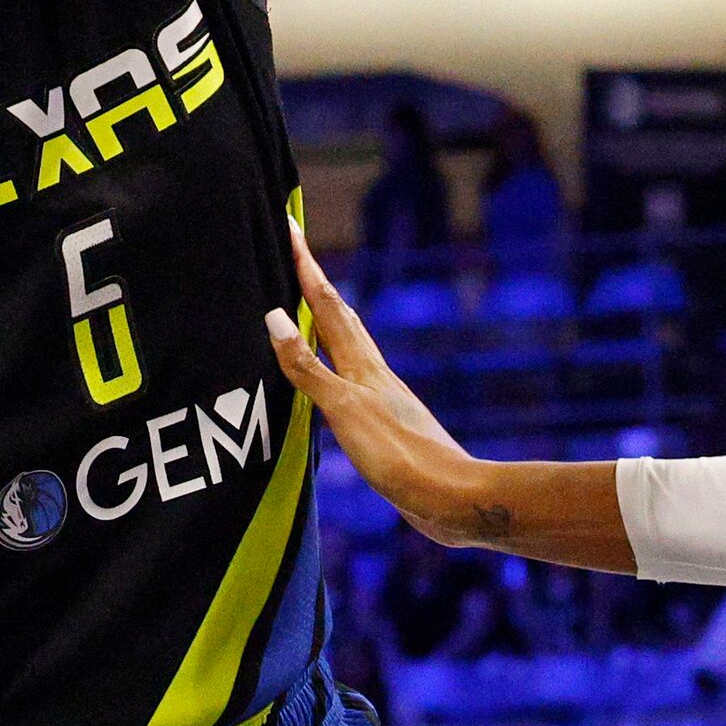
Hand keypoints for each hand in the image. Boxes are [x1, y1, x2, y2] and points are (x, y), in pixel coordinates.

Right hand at [267, 229, 493, 549]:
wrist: (451, 499)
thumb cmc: (399, 456)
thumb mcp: (344, 410)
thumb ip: (307, 368)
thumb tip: (274, 318)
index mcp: (362, 365)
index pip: (326, 304)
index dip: (306, 266)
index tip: (290, 226)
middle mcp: (373, 374)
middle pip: (340, 317)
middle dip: (316, 285)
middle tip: (296, 255)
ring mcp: (381, 399)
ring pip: (348, 347)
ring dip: (326, 321)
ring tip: (309, 307)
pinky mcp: (384, 427)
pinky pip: (348, 380)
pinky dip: (332, 365)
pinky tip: (333, 380)